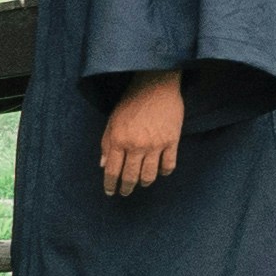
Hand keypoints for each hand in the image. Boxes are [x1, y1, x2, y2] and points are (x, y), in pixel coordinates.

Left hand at [99, 75, 184, 197]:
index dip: (110, 185)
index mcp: (118, 140)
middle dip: (126, 188)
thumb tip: (103, 164)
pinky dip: (164, 172)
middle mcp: (136, 145)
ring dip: (144, 182)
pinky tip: (160, 171)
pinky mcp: (172, 141)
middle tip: (125, 192)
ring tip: (142, 182)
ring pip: (149, 176)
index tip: (110, 191)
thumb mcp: (113, 120)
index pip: (112, 171)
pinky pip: (168, 166)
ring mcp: (155, 145)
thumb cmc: (132, 101)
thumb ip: (106, 143)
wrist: (156, 84)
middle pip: (130, 177)